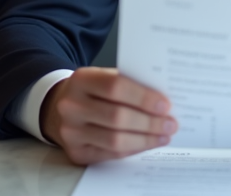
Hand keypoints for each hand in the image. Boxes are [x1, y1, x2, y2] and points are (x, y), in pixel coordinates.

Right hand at [40, 67, 177, 164]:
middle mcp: (71, 105)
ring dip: (145, 139)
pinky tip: (148, 143)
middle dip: (149, 122)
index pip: (115, 86)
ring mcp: (70, 131)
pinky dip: (133, 149)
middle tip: (171, 123)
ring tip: (164, 135)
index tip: (166, 104)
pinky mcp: (76, 151)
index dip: (143, 97)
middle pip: (117, 117)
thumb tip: (163, 99)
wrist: (60, 107)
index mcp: (81, 79)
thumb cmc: (92, 90)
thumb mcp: (104, 77)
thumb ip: (129, 83)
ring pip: (115, 140)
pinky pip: (110, 154)